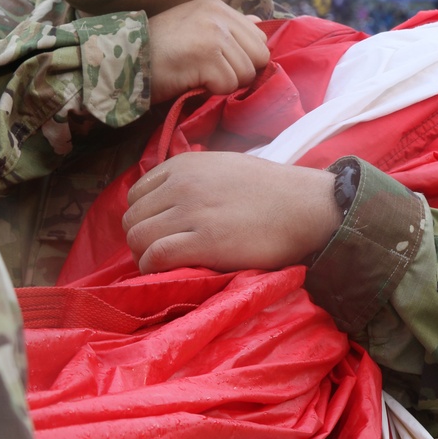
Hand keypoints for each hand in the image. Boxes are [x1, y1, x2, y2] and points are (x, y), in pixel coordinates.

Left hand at [122, 152, 342, 273]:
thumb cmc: (271, 190)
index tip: (159, 232)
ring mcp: (190, 212)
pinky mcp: (203, 241)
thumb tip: (171, 197)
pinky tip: (164, 273)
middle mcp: (181, 184)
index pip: (136, 193)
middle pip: (132, 217)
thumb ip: (193, 177)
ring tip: (162, 265)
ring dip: (144, 255)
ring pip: (138, 237)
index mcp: (184, 165)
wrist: (305, 207)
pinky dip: (152, 268)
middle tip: (159, 253)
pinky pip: (156, 256)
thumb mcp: (224, 166)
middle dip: (141, 238)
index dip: (144, 217)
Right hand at [147, 0, 269, 103]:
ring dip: (224, 84)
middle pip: (259, 56)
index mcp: (217, 7)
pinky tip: (191, 81)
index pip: (258, 38)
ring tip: (197, 76)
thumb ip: (229, 27)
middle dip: (239, 72)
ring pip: (246, 74)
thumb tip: (259, 25)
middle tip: (209, 73)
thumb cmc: (158, 51)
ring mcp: (214, 35)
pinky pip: (229, 85)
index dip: (243, 58)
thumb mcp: (195, 28)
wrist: (124, 61)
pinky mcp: (208, 56)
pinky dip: (212, 91)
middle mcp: (218, 16)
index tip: (218, 64)